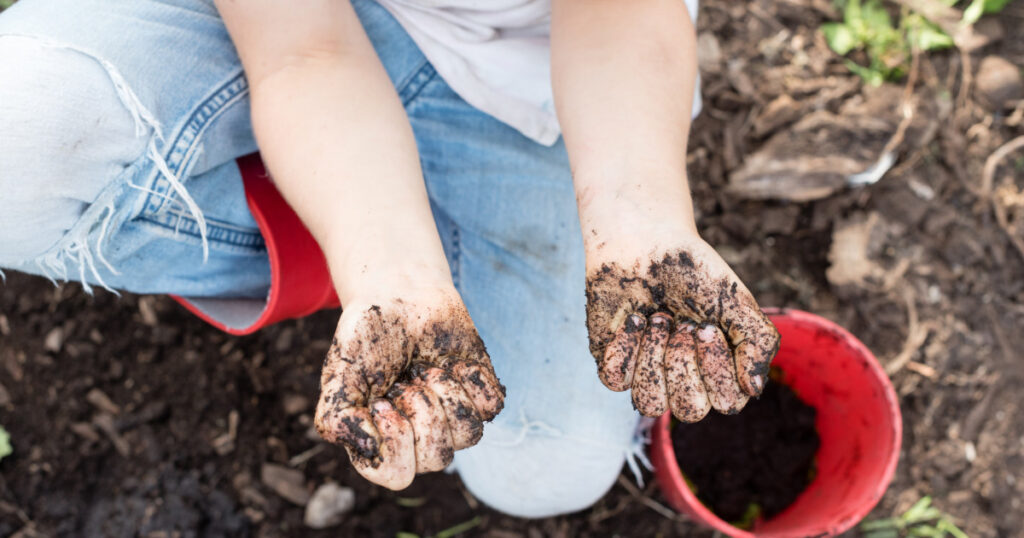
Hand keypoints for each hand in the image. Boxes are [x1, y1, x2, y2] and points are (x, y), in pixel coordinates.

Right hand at [314, 288, 503, 489]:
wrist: (402, 295)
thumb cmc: (368, 337)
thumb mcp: (339, 375)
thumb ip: (338, 419)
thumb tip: (370, 449)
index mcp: (383, 445)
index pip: (397, 474)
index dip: (394, 438)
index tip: (381, 401)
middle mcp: (420, 440)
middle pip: (437, 457)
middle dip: (421, 408)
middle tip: (407, 379)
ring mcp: (452, 420)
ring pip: (468, 434)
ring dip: (446, 391)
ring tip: (427, 369)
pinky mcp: (480, 396)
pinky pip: (492, 406)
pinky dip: (471, 377)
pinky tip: (453, 361)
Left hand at [585, 232, 778, 421]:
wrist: (646, 241)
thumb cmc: (695, 272)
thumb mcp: (737, 303)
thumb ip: (757, 344)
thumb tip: (753, 389)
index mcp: (719, 373)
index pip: (726, 403)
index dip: (716, 366)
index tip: (707, 324)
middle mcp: (684, 381)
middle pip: (689, 409)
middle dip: (683, 360)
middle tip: (682, 323)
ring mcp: (647, 375)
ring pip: (650, 403)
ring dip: (654, 355)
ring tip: (657, 318)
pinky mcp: (615, 362)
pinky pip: (614, 380)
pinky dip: (625, 345)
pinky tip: (633, 318)